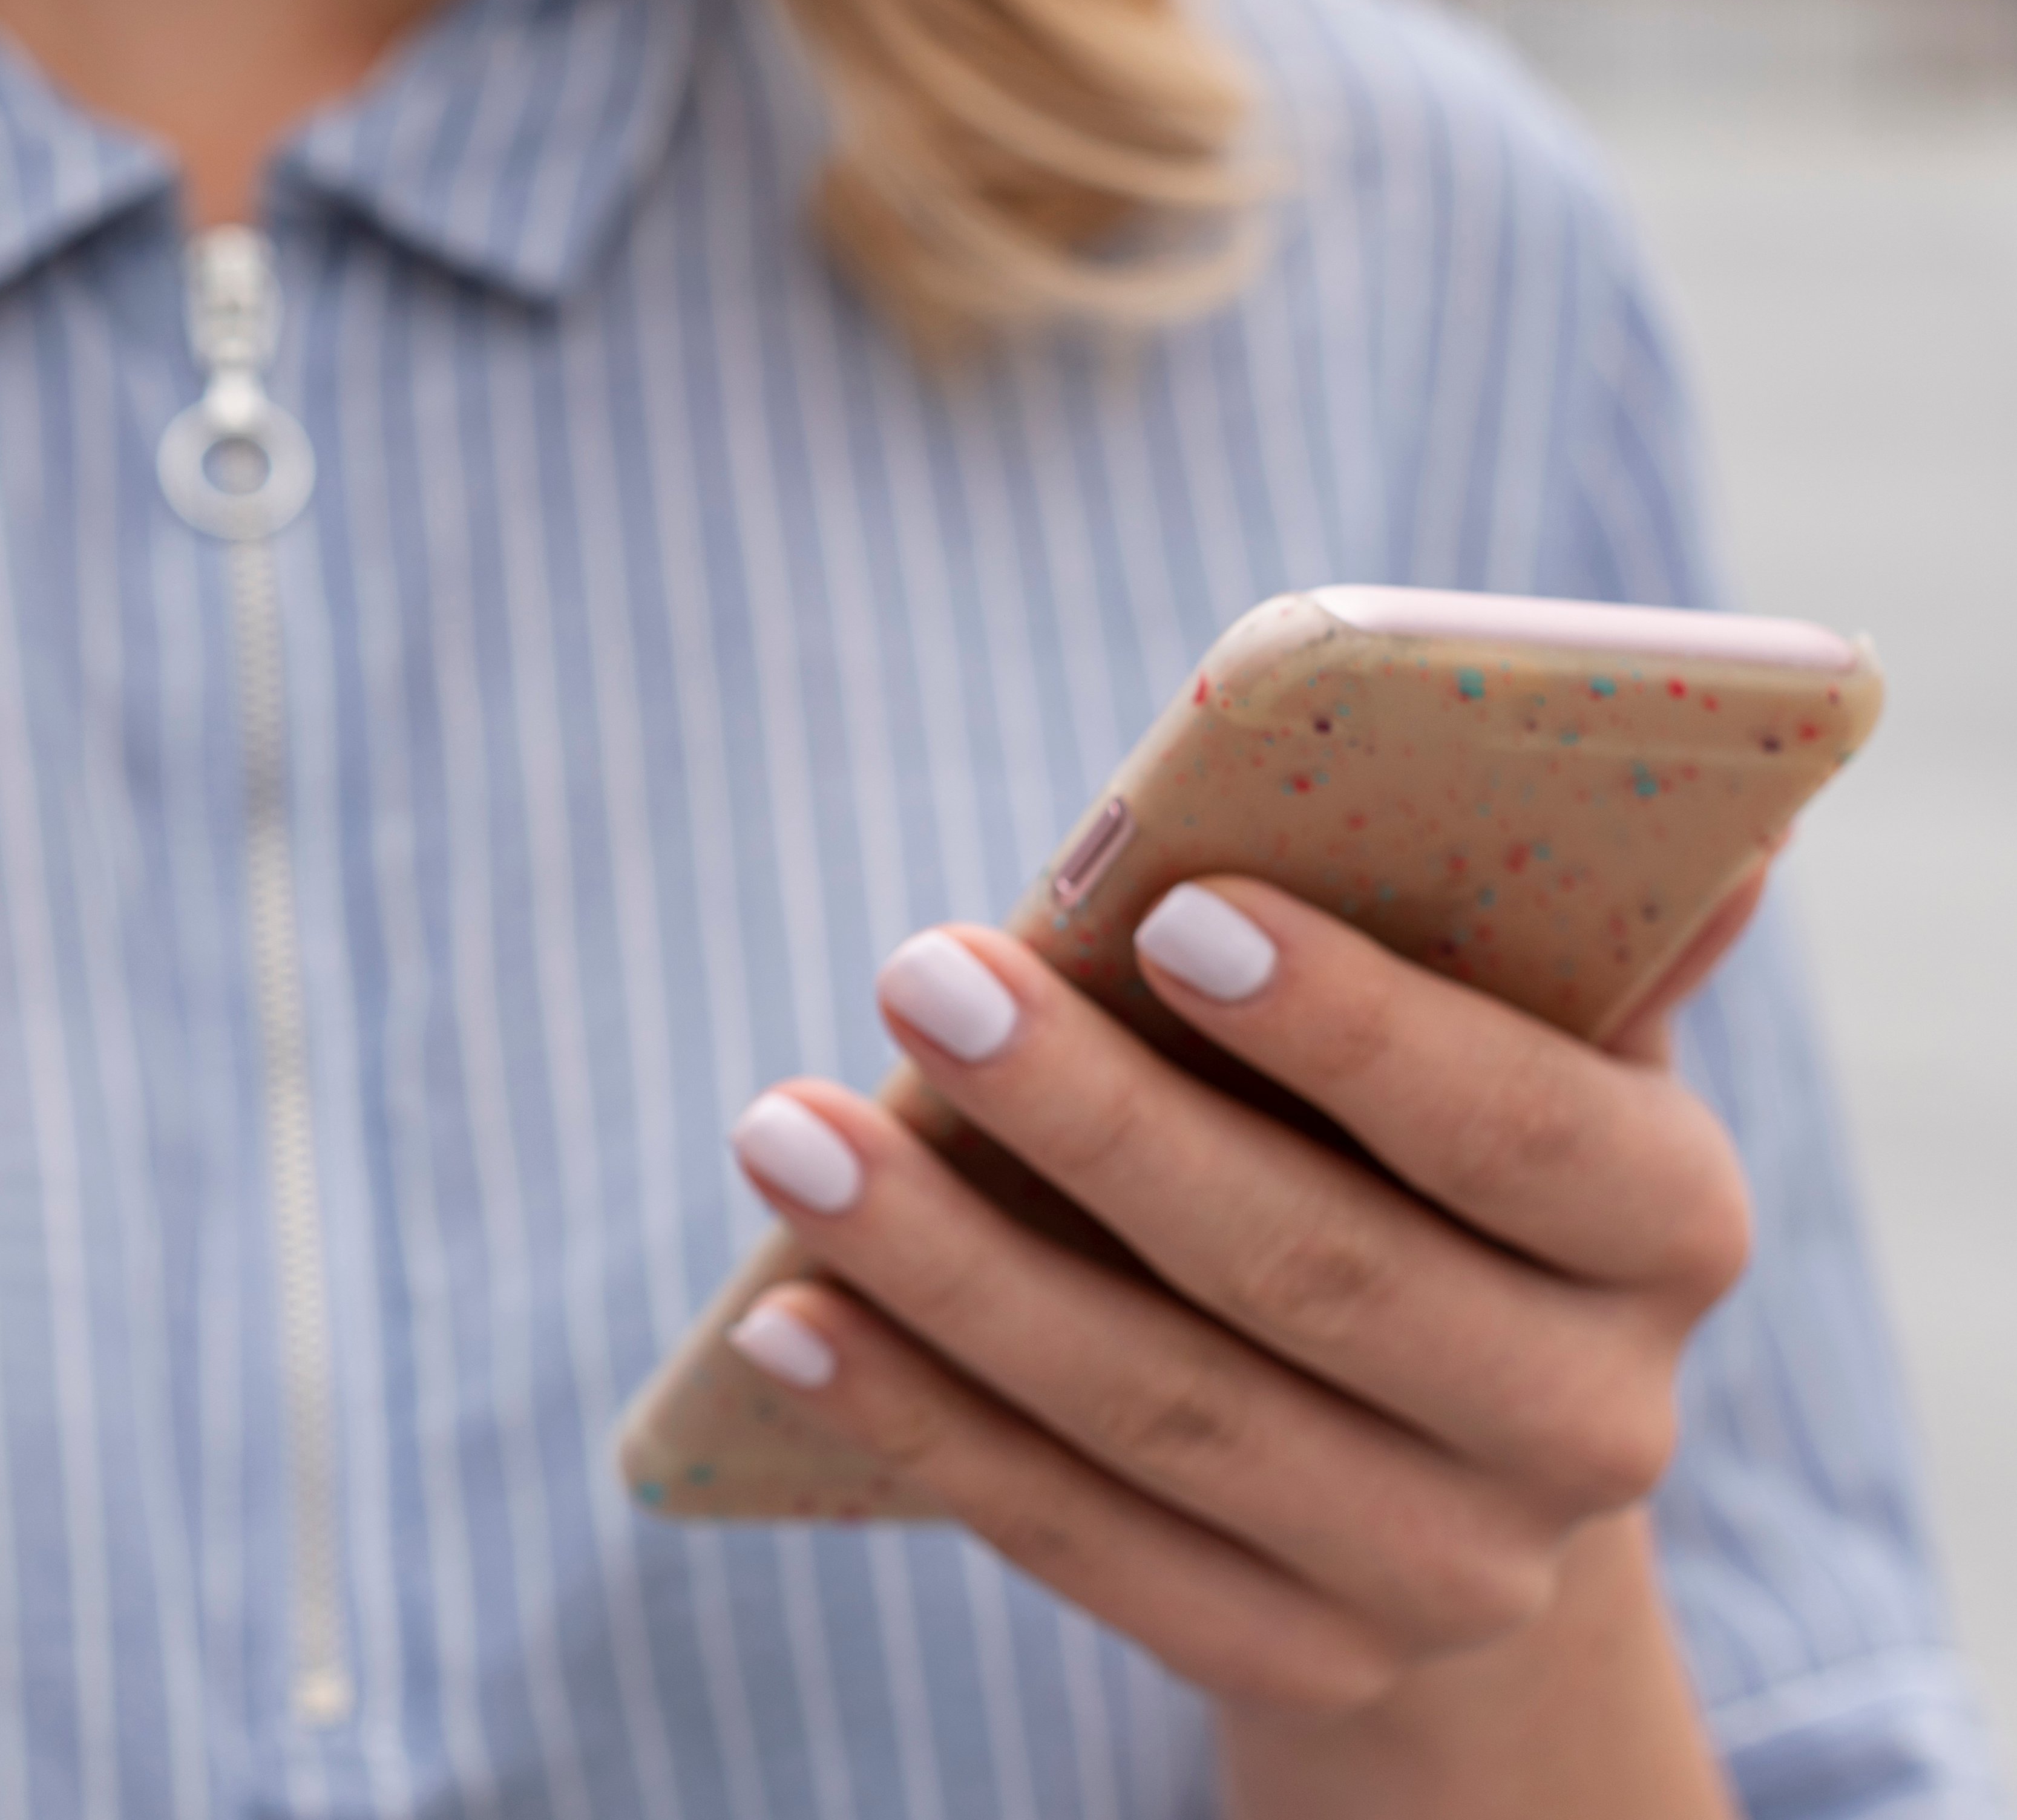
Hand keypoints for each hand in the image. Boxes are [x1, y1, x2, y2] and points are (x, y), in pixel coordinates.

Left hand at [719, 872, 1767, 1819]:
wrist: (1440, 1431)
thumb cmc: (1424, 1137)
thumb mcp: (1511, 1026)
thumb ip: (1545, 924)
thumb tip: (1699, 824)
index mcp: (1667, 1228)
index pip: (1518, 1127)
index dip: (1353, 1027)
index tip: (1167, 908)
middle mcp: (1592, 1423)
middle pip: (1312, 1268)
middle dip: (1095, 1118)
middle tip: (917, 975)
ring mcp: (1449, 1571)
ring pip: (1166, 1409)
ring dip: (951, 1268)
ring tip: (783, 1134)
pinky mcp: (1296, 1657)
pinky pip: (1078, 1538)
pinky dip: (918, 1420)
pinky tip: (783, 1320)